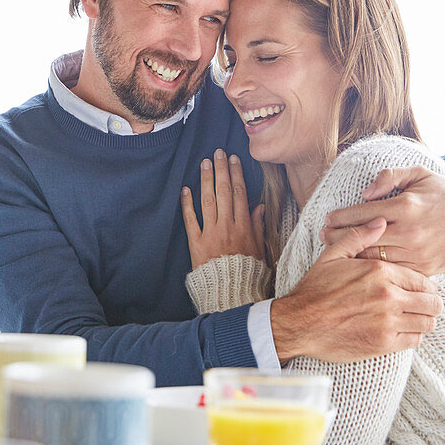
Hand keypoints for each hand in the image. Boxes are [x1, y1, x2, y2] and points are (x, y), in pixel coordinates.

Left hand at [180, 149, 264, 269]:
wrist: (230, 291)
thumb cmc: (247, 271)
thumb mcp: (259, 248)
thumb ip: (257, 226)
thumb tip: (259, 206)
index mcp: (244, 226)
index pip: (240, 194)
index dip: (236, 175)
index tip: (233, 160)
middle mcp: (227, 226)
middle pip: (224, 192)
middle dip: (221, 170)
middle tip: (218, 153)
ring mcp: (211, 233)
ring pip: (208, 201)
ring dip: (206, 180)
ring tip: (204, 163)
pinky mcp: (196, 242)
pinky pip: (191, 220)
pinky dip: (187, 204)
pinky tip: (185, 189)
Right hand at [271, 218, 442, 363]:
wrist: (299, 323)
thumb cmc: (315, 290)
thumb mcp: (332, 256)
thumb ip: (359, 237)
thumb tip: (381, 221)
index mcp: (379, 272)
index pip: (424, 280)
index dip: (425, 286)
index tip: (419, 290)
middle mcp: (388, 296)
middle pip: (433, 303)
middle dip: (430, 304)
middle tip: (420, 305)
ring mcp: (388, 322)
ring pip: (428, 323)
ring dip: (423, 320)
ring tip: (412, 318)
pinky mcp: (384, 343)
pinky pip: (415, 340)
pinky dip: (412, 336)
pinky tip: (400, 331)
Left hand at [320, 166, 444, 275]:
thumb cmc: (444, 193)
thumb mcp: (419, 174)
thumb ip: (389, 176)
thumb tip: (364, 192)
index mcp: (406, 206)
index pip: (362, 213)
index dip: (340, 217)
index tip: (327, 218)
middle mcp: (410, 231)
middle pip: (363, 237)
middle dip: (338, 237)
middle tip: (321, 236)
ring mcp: (418, 252)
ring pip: (375, 257)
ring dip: (351, 255)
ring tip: (334, 252)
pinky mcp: (425, 268)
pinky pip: (393, 271)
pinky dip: (374, 268)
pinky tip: (359, 265)